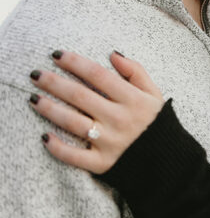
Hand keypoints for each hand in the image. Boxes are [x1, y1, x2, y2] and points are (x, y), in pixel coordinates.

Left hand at [30, 50, 163, 173]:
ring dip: (50, 109)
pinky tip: (45, 137)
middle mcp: (119, 119)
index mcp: (133, 99)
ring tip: (33, 99)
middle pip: (80, 96)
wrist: (168, 161)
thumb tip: (113, 54)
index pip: (98, 75)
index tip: (57, 55)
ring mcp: (109, 142)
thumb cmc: (156, 123)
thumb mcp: (154, 94)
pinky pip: (75, 156)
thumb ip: (136, 71)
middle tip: (35, 74)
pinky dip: (58, 148)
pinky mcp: (102, 163)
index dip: (75, 63)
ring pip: (73, 123)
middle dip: (55, 83)